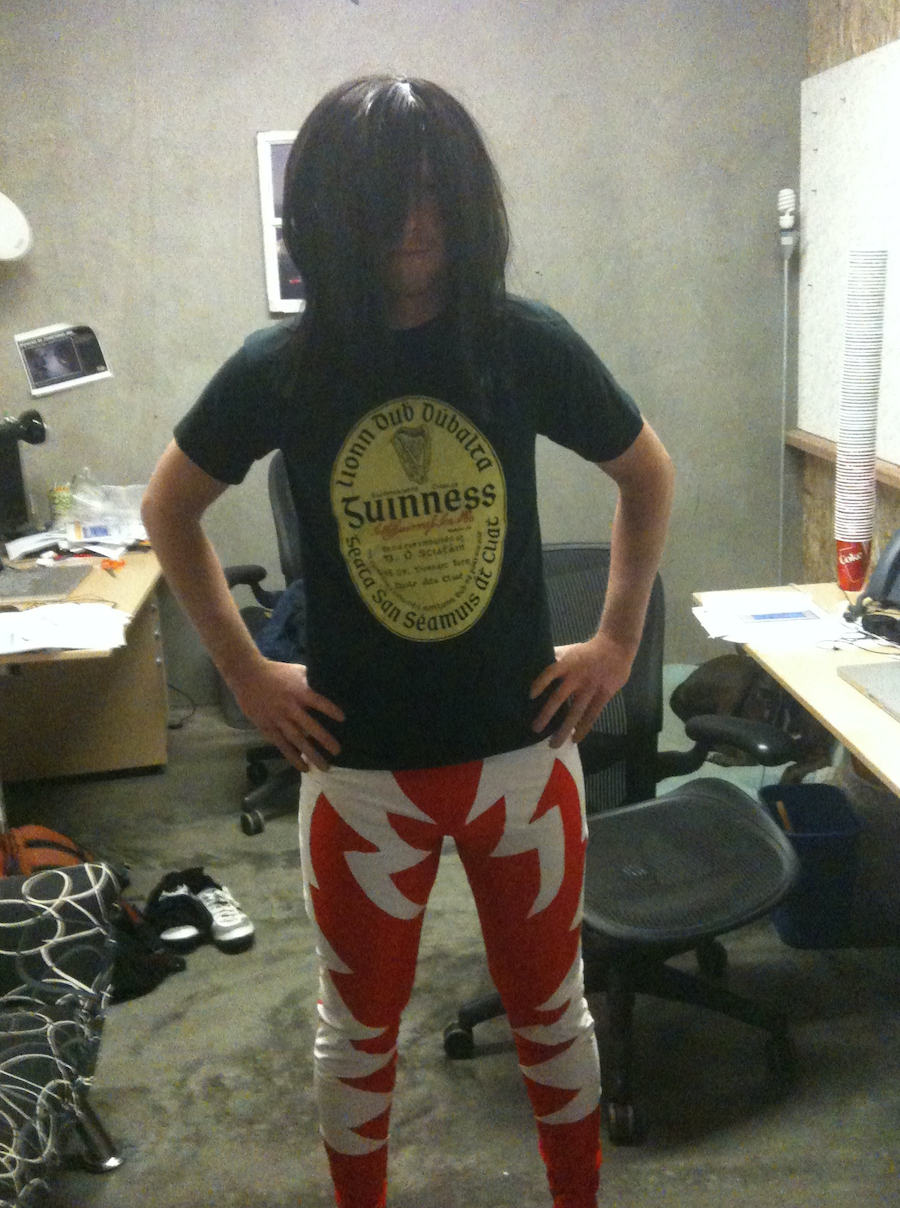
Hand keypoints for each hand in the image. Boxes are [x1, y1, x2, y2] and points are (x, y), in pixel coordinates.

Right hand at [229, 658, 344, 771]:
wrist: (247, 676)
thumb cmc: (275, 672)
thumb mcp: (296, 670)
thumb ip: (310, 679)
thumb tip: (326, 684)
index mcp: (299, 692)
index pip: (318, 702)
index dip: (330, 710)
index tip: (343, 719)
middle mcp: (290, 707)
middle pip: (310, 726)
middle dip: (324, 740)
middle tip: (338, 752)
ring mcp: (278, 719)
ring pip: (297, 740)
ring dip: (311, 754)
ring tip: (324, 766)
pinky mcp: (267, 727)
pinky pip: (282, 744)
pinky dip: (292, 756)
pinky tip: (303, 767)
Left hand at [529, 632, 635, 747]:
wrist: (616, 647)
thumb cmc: (587, 651)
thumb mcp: (569, 650)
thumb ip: (554, 659)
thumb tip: (533, 666)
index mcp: (567, 664)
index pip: (550, 673)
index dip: (540, 683)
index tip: (530, 696)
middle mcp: (578, 677)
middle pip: (560, 698)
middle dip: (547, 715)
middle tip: (536, 729)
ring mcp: (591, 687)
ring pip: (576, 712)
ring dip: (564, 729)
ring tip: (554, 743)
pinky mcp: (604, 695)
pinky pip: (592, 715)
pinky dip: (583, 728)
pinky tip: (575, 738)